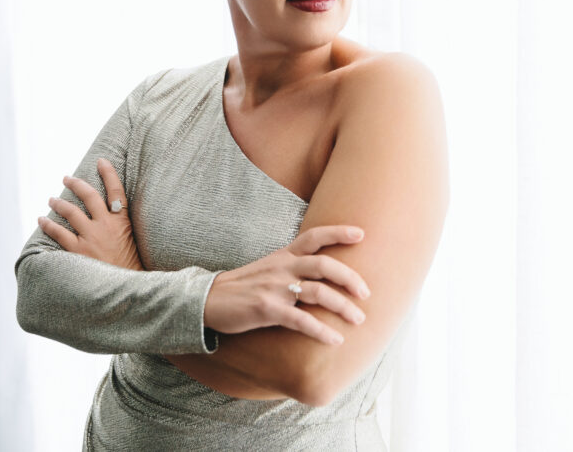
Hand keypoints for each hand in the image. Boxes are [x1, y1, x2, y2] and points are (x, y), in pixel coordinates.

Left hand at [38, 158, 143, 270]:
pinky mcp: (78, 251)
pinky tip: (41, 220)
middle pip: (89, 196)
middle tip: (66, 178)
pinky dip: (48, 225)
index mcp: (122, 222)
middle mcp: (106, 226)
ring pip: (71, 212)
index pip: (116, 191)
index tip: (101, 161)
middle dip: (76, 184)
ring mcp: (91, 237)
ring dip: (59, 203)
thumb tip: (111, 219)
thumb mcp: (132, 243)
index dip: (109, 174)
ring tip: (51, 199)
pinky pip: (59, 233)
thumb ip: (120, 229)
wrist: (126, 288)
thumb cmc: (130, 268)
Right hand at [203, 226, 370, 345]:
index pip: (314, 236)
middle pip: (324, 264)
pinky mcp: (267, 309)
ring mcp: (275, 288)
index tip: (362, 233)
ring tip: (358, 319)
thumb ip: (292, 267)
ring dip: (343, 306)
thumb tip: (321, 276)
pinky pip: (301, 320)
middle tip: (366, 292)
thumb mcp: (268, 268)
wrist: (206, 300)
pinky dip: (322, 331)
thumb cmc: (242, 287)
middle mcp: (282, 267)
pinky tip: (335, 340)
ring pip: (318, 292)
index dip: (338, 232)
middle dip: (350, 278)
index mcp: (283, 255)